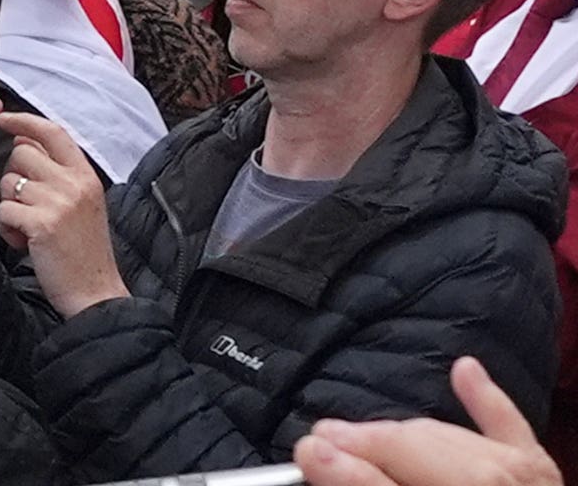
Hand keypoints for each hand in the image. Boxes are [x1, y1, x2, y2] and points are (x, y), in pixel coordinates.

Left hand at [0, 110, 127, 312]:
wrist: (96, 294)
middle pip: (21, 154)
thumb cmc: (83, 252)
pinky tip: (25, 243)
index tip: (4, 118)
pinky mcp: (42, 223)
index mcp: (86, 177)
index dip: (25, 121)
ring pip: (8, 182)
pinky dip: (6, 228)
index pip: (54, 133)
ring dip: (10, 206)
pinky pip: (3, 210)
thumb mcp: (81, 205)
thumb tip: (23, 143)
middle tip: (27, 206)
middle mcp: (75, 185)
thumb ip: (58, 175)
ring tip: (29, 229)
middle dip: (13, 178)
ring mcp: (59, 203)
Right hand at [299, 358, 560, 485]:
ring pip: (458, 443)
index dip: (345, 468)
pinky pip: (516, 436)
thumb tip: (318, 457)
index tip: (303, 454)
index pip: (393, 480)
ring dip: (407, 432)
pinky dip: (490, 403)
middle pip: (423, 455)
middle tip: (318, 443)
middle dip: (369, 443)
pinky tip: (465, 373)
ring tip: (359, 434)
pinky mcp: (545, 484)